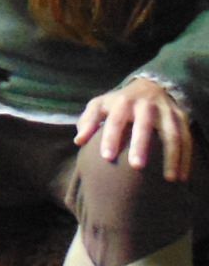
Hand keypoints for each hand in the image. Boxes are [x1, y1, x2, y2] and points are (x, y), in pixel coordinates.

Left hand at [76, 77, 192, 182]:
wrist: (150, 87)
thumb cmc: (119, 103)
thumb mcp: (100, 105)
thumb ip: (88, 121)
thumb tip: (78, 141)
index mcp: (122, 102)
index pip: (115, 120)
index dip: (110, 137)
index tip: (107, 157)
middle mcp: (146, 105)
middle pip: (144, 125)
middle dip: (140, 145)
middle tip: (137, 166)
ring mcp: (166, 111)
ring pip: (172, 134)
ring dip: (172, 156)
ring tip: (169, 178)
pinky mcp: (181, 118)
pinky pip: (187, 139)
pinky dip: (186, 157)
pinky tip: (182, 176)